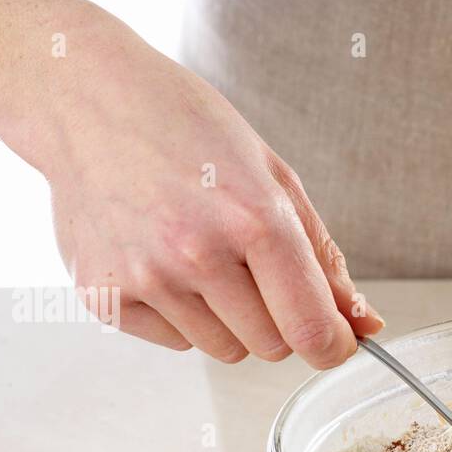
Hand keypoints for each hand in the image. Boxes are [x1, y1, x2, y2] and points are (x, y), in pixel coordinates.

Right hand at [40, 36, 380, 365]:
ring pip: (225, 350)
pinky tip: (162, 261)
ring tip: (202, 258)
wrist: (86, 100)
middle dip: (278, 320)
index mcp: (253, 218)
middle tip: (252, 268)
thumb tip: (365, 323)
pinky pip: (176, 343)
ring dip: (229, 320)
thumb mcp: (274, 178)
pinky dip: (181, 316)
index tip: (336, 342)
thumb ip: (324, 259)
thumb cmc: (186, 129)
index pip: (310, 328)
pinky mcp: (105, 295)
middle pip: (272, 347)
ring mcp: (146, 277)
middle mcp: (196, 252)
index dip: (333, 346)